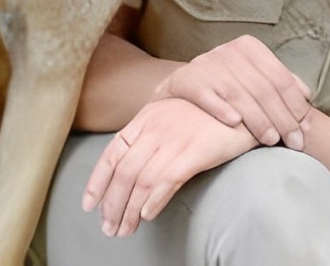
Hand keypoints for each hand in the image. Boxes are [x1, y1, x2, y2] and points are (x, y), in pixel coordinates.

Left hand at [81, 97, 257, 237]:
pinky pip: (167, 180)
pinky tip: (147, 216)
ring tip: (125, 230)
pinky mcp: (195, 151)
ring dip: (129, 210)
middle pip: (123, 173)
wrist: (240, 99)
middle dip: (112, 204)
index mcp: (144, 119)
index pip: (111, 154)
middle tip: (109, 228)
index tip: (89, 205)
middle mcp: (154, 128)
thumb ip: (149, 136)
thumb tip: (128, 168)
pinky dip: (154, 201)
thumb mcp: (170, 116)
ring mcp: (174, 139)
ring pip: (141, 180)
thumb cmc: (206, 112)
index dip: (97, 182)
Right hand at [151, 34, 311, 148]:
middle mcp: (228, 51)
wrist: (180, 87)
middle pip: (263, 89)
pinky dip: (221, 109)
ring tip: (270, 141)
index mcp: (249, 47)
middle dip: (283, 119)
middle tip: (294, 143)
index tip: (305, 130)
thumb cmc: (225, 85)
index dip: (296, 106)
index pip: (280, 78)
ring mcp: (207, 65)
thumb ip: (279, 83)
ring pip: (239, 95)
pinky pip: (207, 96)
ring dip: (258, 120)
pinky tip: (234, 123)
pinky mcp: (187, 80)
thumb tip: (307, 95)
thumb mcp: (252, 76)